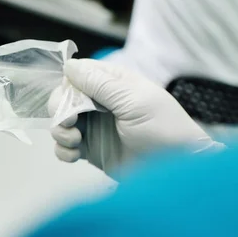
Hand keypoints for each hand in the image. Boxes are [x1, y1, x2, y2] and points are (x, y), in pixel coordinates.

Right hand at [50, 59, 222, 174]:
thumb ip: (100, 83)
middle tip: (70, 123)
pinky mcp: (92, 151)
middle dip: (60, 110)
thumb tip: (69, 65)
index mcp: (114, 84)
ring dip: (60, 131)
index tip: (68, 99)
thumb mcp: (133, 100)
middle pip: (65, 99)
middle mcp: (101, 103)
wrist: (177, 171)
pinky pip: (66, 147)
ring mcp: (95, 128)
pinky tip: (73, 155)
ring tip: (74, 141)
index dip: (68, 85)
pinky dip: (63, 150)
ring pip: (62, 123)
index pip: (79, 74)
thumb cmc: (163, 129)